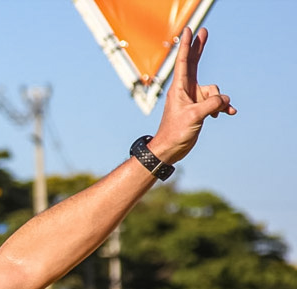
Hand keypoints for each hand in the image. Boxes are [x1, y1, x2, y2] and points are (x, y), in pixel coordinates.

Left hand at [150, 27, 236, 164]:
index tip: (188, 30)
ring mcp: (193, 98)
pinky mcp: (199, 108)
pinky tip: (227, 113)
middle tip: (203, 30)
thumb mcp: (194, 116)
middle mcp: (185, 90)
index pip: (183, 62)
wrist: (170, 149)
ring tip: (214, 114)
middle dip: (199, 48)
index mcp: (179, 89)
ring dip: (219, 101)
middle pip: (195, 64)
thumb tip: (225, 99)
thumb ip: (211, 104)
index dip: (187, 45)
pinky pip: (216, 102)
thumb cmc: (175, 132)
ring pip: (213, 91)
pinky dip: (222, 107)